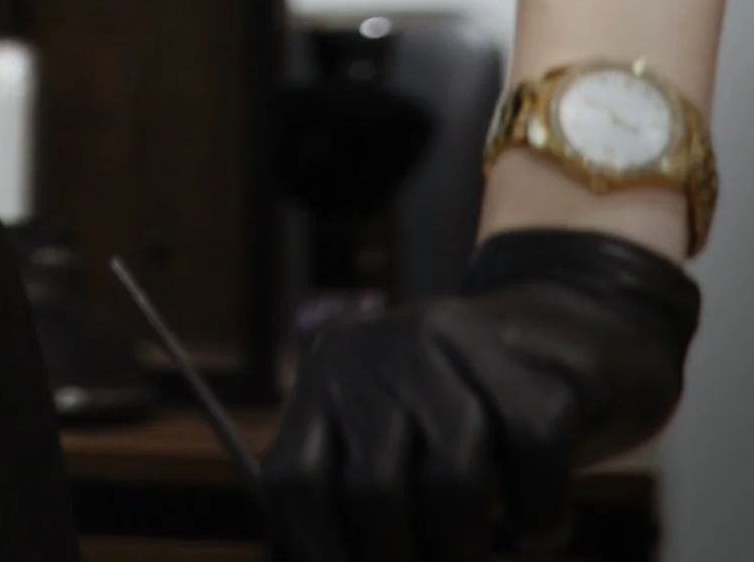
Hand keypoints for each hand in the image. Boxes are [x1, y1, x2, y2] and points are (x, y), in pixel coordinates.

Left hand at [262, 230, 698, 559]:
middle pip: (374, 493)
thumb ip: (355, 506)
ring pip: (452, 485)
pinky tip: (537, 526)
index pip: (293, 484)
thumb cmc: (469, 418)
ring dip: (468, 550)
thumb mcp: (397, 445)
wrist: (571, 325)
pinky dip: (540, 520)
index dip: (318, 557)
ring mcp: (460, 349)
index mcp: (331, 376)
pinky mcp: (536, 367)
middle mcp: (384, 351)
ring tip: (479, 554)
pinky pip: (533, 467)